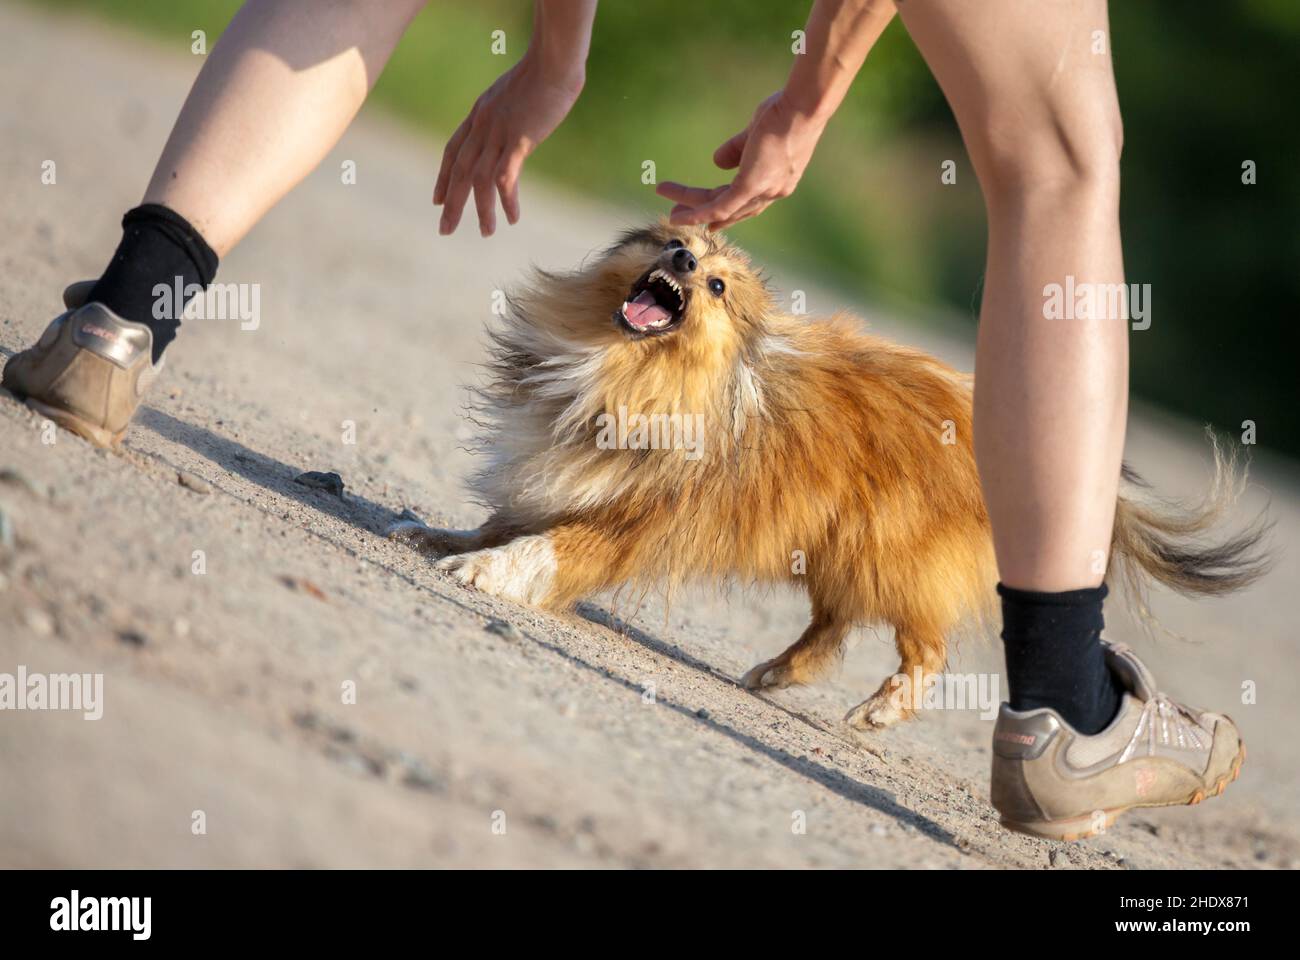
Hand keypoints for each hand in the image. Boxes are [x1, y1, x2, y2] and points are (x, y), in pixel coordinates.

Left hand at [434, 59, 582, 236]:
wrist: (552, 60)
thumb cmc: (542, 73)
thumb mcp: (514, 93)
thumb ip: (506, 111)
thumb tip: (511, 122)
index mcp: (479, 114)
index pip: (452, 151)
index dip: (443, 177)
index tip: (436, 199)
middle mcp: (482, 126)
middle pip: (459, 171)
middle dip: (451, 203)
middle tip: (444, 229)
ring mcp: (497, 133)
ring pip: (480, 180)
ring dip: (481, 210)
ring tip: (486, 232)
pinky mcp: (518, 140)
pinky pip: (506, 178)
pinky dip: (507, 201)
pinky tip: (513, 218)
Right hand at [656, 91, 828, 230]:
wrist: (804, 105)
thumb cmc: (787, 109)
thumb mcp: (757, 131)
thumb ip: (738, 148)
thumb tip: (717, 161)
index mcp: (778, 180)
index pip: (749, 203)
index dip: (729, 214)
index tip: (711, 223)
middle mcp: (773, 192)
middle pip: (732, 209)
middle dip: (704, 214)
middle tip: (678, 216)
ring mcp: (764, 190)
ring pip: (720, 208)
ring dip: (693, 210)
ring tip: (670, 212)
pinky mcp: (752, 185)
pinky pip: (719, 206)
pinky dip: (697, 213)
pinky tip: (679, 215)